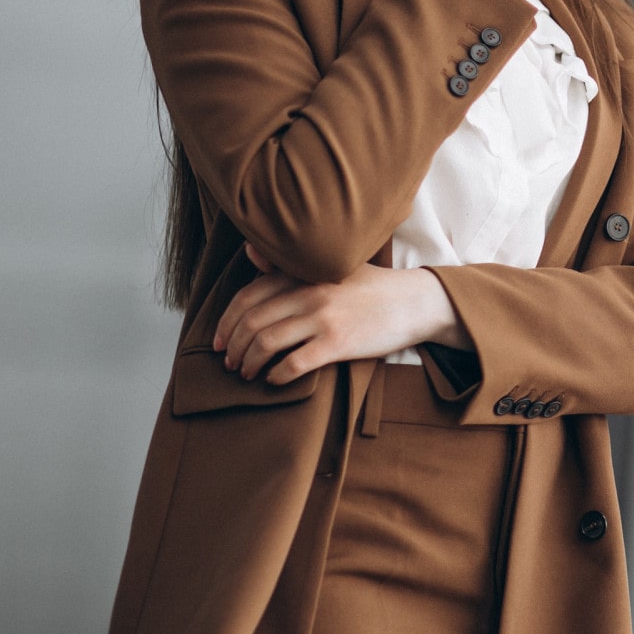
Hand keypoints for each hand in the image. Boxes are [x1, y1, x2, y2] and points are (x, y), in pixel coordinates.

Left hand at [215, 243, 469, 383]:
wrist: (414, 302)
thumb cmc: (371, 287)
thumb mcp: (331, 268)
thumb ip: (290, 266)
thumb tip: (249, 253)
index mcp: (303, 273)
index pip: (248, 296)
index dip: (226, 322)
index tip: (219, 341)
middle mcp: (308, 292)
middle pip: (252, 321)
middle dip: (233, 346)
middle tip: (229, 363)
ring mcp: (323, 318)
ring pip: (267, 343)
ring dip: (249, 362)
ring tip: (247, 373)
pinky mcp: (338, 343)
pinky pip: (293, 363)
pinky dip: (276, 375)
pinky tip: (273, 380)